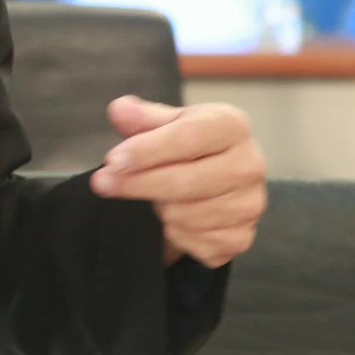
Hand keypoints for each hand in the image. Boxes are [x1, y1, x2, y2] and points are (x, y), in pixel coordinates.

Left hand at [90, 97, 266, 268]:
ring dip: (160, 210)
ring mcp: (251, 204)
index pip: (187, 137)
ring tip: (156, 198)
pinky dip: (177, 235)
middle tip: (102, 183)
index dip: (146, 150)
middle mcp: (251, 164)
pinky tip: (174, 221)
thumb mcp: (165, 124)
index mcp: (232, 125)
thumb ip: (141, 117)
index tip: (112, 161)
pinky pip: (197, 244)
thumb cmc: (187, 146)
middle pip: (187, 181)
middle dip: (139, 184)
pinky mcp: (243, 237)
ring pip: (187, 216)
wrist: (216, 180)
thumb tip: (118, 110)